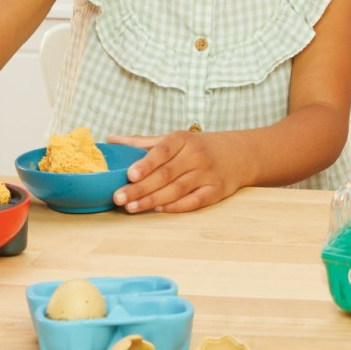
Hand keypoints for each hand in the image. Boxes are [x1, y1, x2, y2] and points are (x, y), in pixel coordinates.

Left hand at [109, 131, 247, 213]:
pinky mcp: (216, 191)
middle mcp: (196, 156)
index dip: (146, 163)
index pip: (162, 150)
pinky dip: (176, 207)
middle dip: (140, 188)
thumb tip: (110, 140)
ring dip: (153, 200)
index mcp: (183, 139)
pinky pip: (194, 202)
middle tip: (118, 197)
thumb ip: (142, 142)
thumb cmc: (199, 146)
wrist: (240, 153)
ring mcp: (207, 174)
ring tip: (131, 207)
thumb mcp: (175, 139)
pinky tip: (158, 210)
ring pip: (177, 190)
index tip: (129, 174)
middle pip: (165, 174)